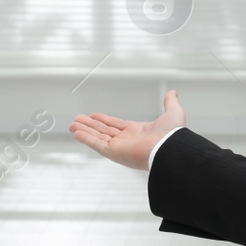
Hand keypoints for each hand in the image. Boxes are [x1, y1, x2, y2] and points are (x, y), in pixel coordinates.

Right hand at [69, 89, 184, 170]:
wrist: (169, 148)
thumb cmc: (172, 134)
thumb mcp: (173, 112)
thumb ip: (170, 102)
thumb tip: (173, 92)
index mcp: (138, 132)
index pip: (117, 125)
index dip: (105, 120)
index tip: (95, 116)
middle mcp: (127, 140)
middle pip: (104, 131)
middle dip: (91, 125)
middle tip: (78, 120)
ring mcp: (120, 147)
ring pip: (97, 137)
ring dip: (84, 130)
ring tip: (72, 125)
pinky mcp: (114, 153)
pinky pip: (96, 144)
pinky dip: (86, 138)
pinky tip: (76, 133)